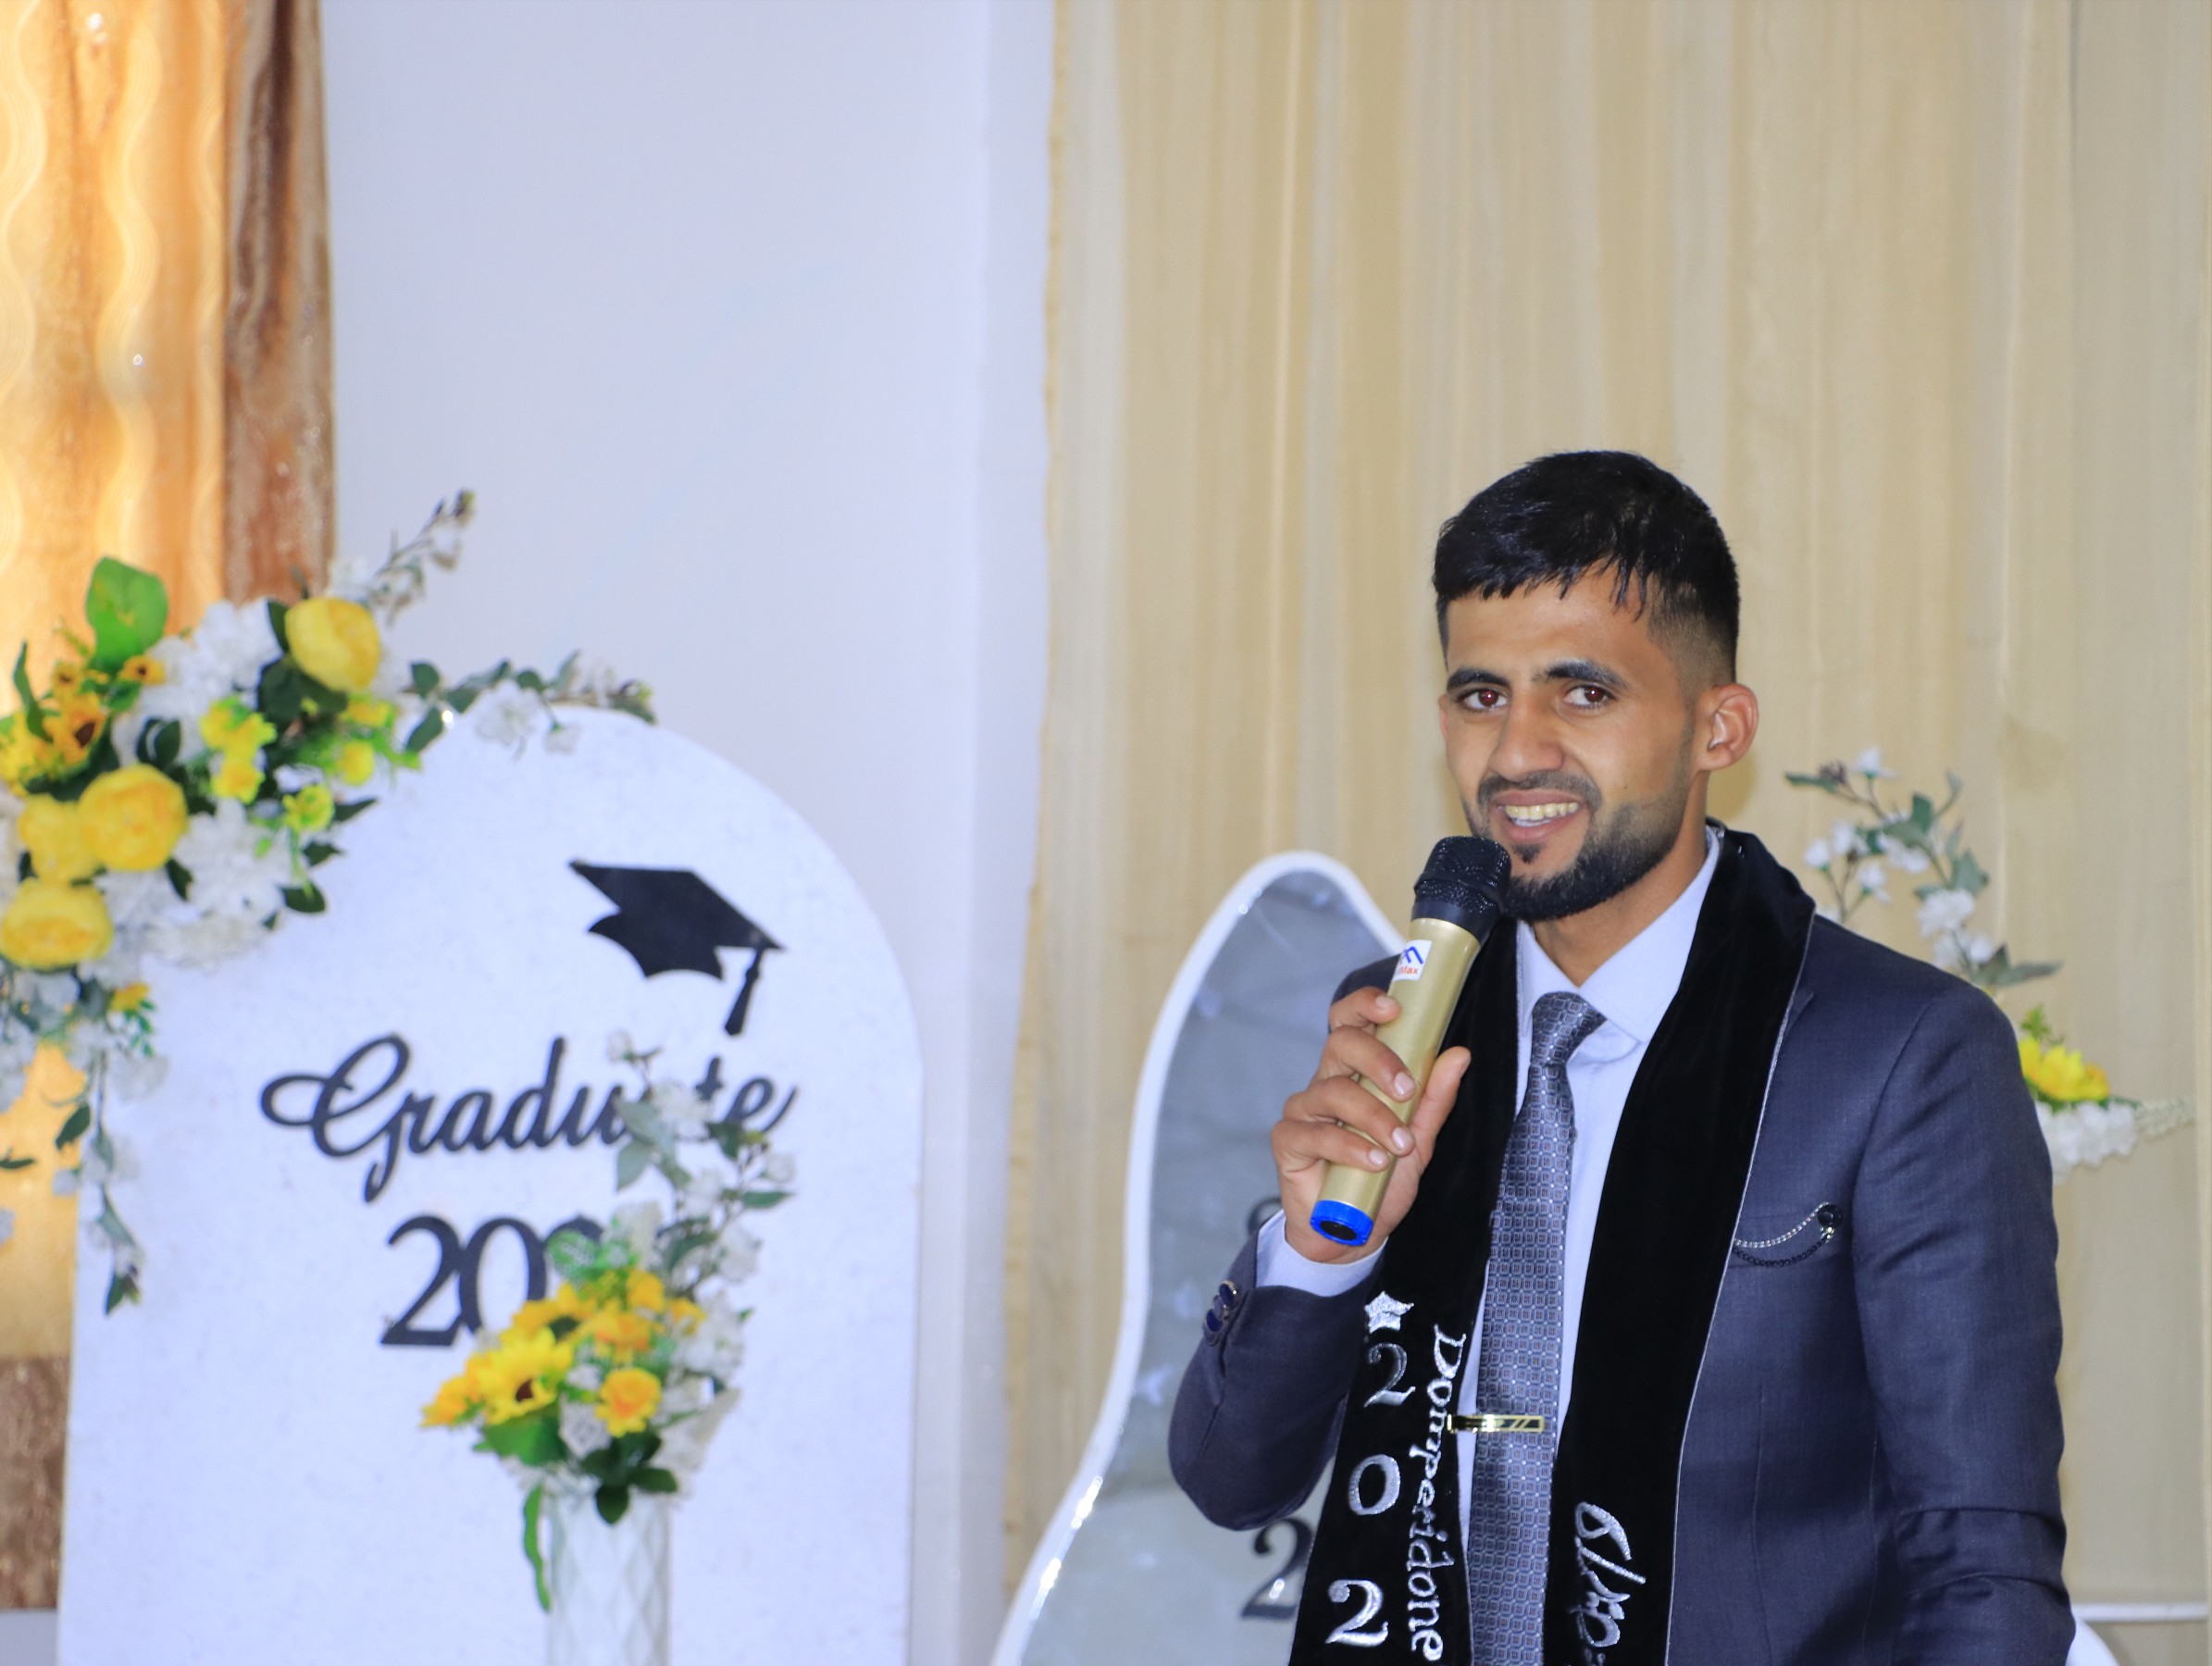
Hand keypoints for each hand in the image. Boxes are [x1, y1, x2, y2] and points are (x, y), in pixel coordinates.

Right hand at [1271, 986, 1470, 1262]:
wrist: (1352, 1235)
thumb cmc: (1380, 1180)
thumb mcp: (1418, 1141)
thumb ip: (1434, 1099)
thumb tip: (1459, 1054)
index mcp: (1355, 1072)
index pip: (1350, 1021)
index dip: (1365, 1004)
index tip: (1393, 1008)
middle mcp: (1326, 1083)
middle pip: (1341, 1044)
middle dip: (1379, 1060)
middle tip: (1407, 1090)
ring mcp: (1303, 1110)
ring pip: (1333, 1091)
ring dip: (1373, 1117)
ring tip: (1398, 1147)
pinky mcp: (1287, 1141)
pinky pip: (1315, 1133)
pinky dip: (1349, 1147)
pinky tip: (1373, 1163)